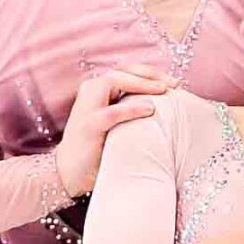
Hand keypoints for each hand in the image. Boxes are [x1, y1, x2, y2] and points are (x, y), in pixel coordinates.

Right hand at [55, 67, 172, 197]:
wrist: (69, 173)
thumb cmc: (98, 149)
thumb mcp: (117, 123)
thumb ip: (131, 108)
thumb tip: (163, 103)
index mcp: (99, 90)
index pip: (127, 71)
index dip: (151, 72)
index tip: (174, 82)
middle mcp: (90, 92)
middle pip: (123, 70)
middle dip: (150, 74)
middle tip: (174, 83)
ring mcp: (87, 107)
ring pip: (114, 81)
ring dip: (141, 84)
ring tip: (163, 90)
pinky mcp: (88, 125)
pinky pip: (112, 112)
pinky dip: (132, 109)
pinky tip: (150, 109)